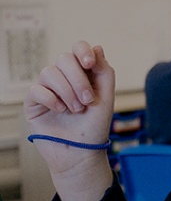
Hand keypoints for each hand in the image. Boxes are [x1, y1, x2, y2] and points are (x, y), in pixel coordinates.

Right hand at [24, 42, 115, 200]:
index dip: (82, 50)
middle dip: (78, 79)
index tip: (89, 63)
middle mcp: (65, 78)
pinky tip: (60, 110)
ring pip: (49, 72)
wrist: (81, 152)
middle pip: (64, 59)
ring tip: (76, 109)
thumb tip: (97, 47)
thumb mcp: (107, 98)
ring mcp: (48, 89)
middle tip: (87, 100)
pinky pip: (37, 89)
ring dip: (67, 91)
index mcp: (84, 74)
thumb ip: (104, 72)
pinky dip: (51, 99)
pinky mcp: (34, 102)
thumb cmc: (94, 126)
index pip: (78, 49)